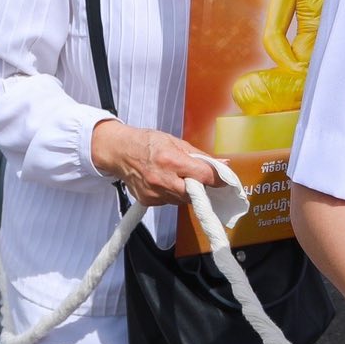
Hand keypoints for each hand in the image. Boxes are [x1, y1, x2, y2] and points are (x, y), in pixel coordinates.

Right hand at [89, 120, 220, 206]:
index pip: (203, 176)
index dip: (217, 178)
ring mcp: (154, 193)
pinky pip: (169, 202)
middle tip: (201, 178)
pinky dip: (173, 194)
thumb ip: (199, 156)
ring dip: (187, 190)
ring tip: (179, 177)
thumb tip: (222, 164)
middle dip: (201, 186)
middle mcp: (162, 179)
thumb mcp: (175, 141)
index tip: (225, 179)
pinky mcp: (148, 201)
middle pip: (195, 192)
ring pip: (182, 199)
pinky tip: (166, 182)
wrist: (119, 152)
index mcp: (171, 161)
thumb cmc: (146, 142)